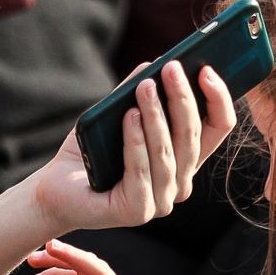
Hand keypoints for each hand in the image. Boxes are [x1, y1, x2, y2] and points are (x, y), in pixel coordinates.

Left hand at [31, 62, 236, 236]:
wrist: (57, 187)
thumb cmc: (92, 151)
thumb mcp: (117, 115)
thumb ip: (137, 93)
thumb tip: (153, 63)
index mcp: (184, 159)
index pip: (217, 128)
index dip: (218, 98)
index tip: (206, 69)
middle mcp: (179, 183)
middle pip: (192, 137)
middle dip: (183, 99)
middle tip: (171, 68)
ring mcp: (160, 201)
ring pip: (167, 153)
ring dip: (157, 116)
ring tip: (145, 87)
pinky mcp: (136, 211)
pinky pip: (140, 171)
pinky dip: (135, 141)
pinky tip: (129, 116)